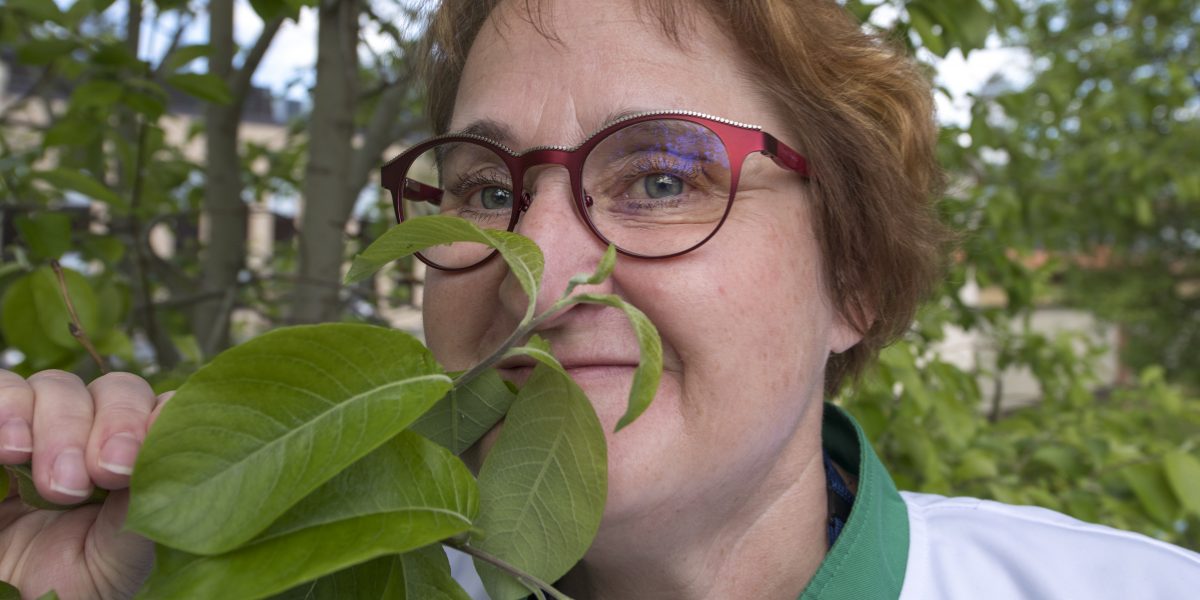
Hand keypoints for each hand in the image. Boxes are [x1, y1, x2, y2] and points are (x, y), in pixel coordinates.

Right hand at [0, 369, 169, 599]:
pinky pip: (2, 389)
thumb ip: (146, 508)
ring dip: (59, 426)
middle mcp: (96, 433)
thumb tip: (172, 462)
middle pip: (116, 389)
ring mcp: (43, 429)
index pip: (163, 408)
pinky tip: (9, 451)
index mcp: (139, 458)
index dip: (158, 421)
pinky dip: (7, 410)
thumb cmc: (72, 585)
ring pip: (59, 386)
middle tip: (102, 475)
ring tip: (52, 483)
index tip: (137, 463)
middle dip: (115, 425)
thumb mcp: (118, 558)